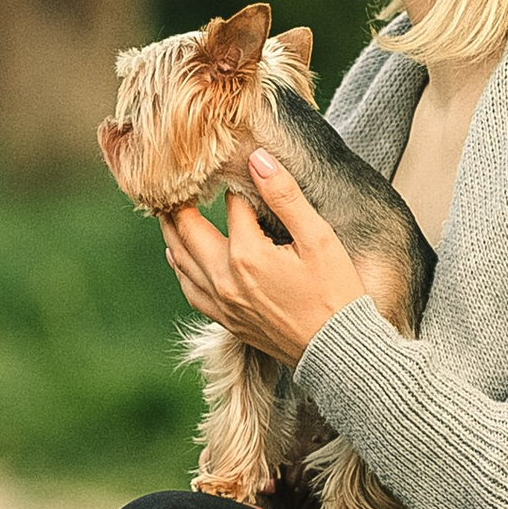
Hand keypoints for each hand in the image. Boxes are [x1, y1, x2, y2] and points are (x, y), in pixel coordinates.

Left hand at [159, 149, 366, 365]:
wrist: (338, 350)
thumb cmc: (336, 292)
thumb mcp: (318, 238)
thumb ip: (285, 195)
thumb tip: (256, 157)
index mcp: (246, 254)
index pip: (230, 205)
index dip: (233, 184)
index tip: (229, 166)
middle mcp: (224, 279)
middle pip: (188, 230)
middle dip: (180, 202)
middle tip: (175, 180)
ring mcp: (222, 303)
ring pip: (181, 260)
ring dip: (173, 232)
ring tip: (169, 210)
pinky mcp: (226, 320)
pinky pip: (190, 290)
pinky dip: (180, 267)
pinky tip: (179, 257)